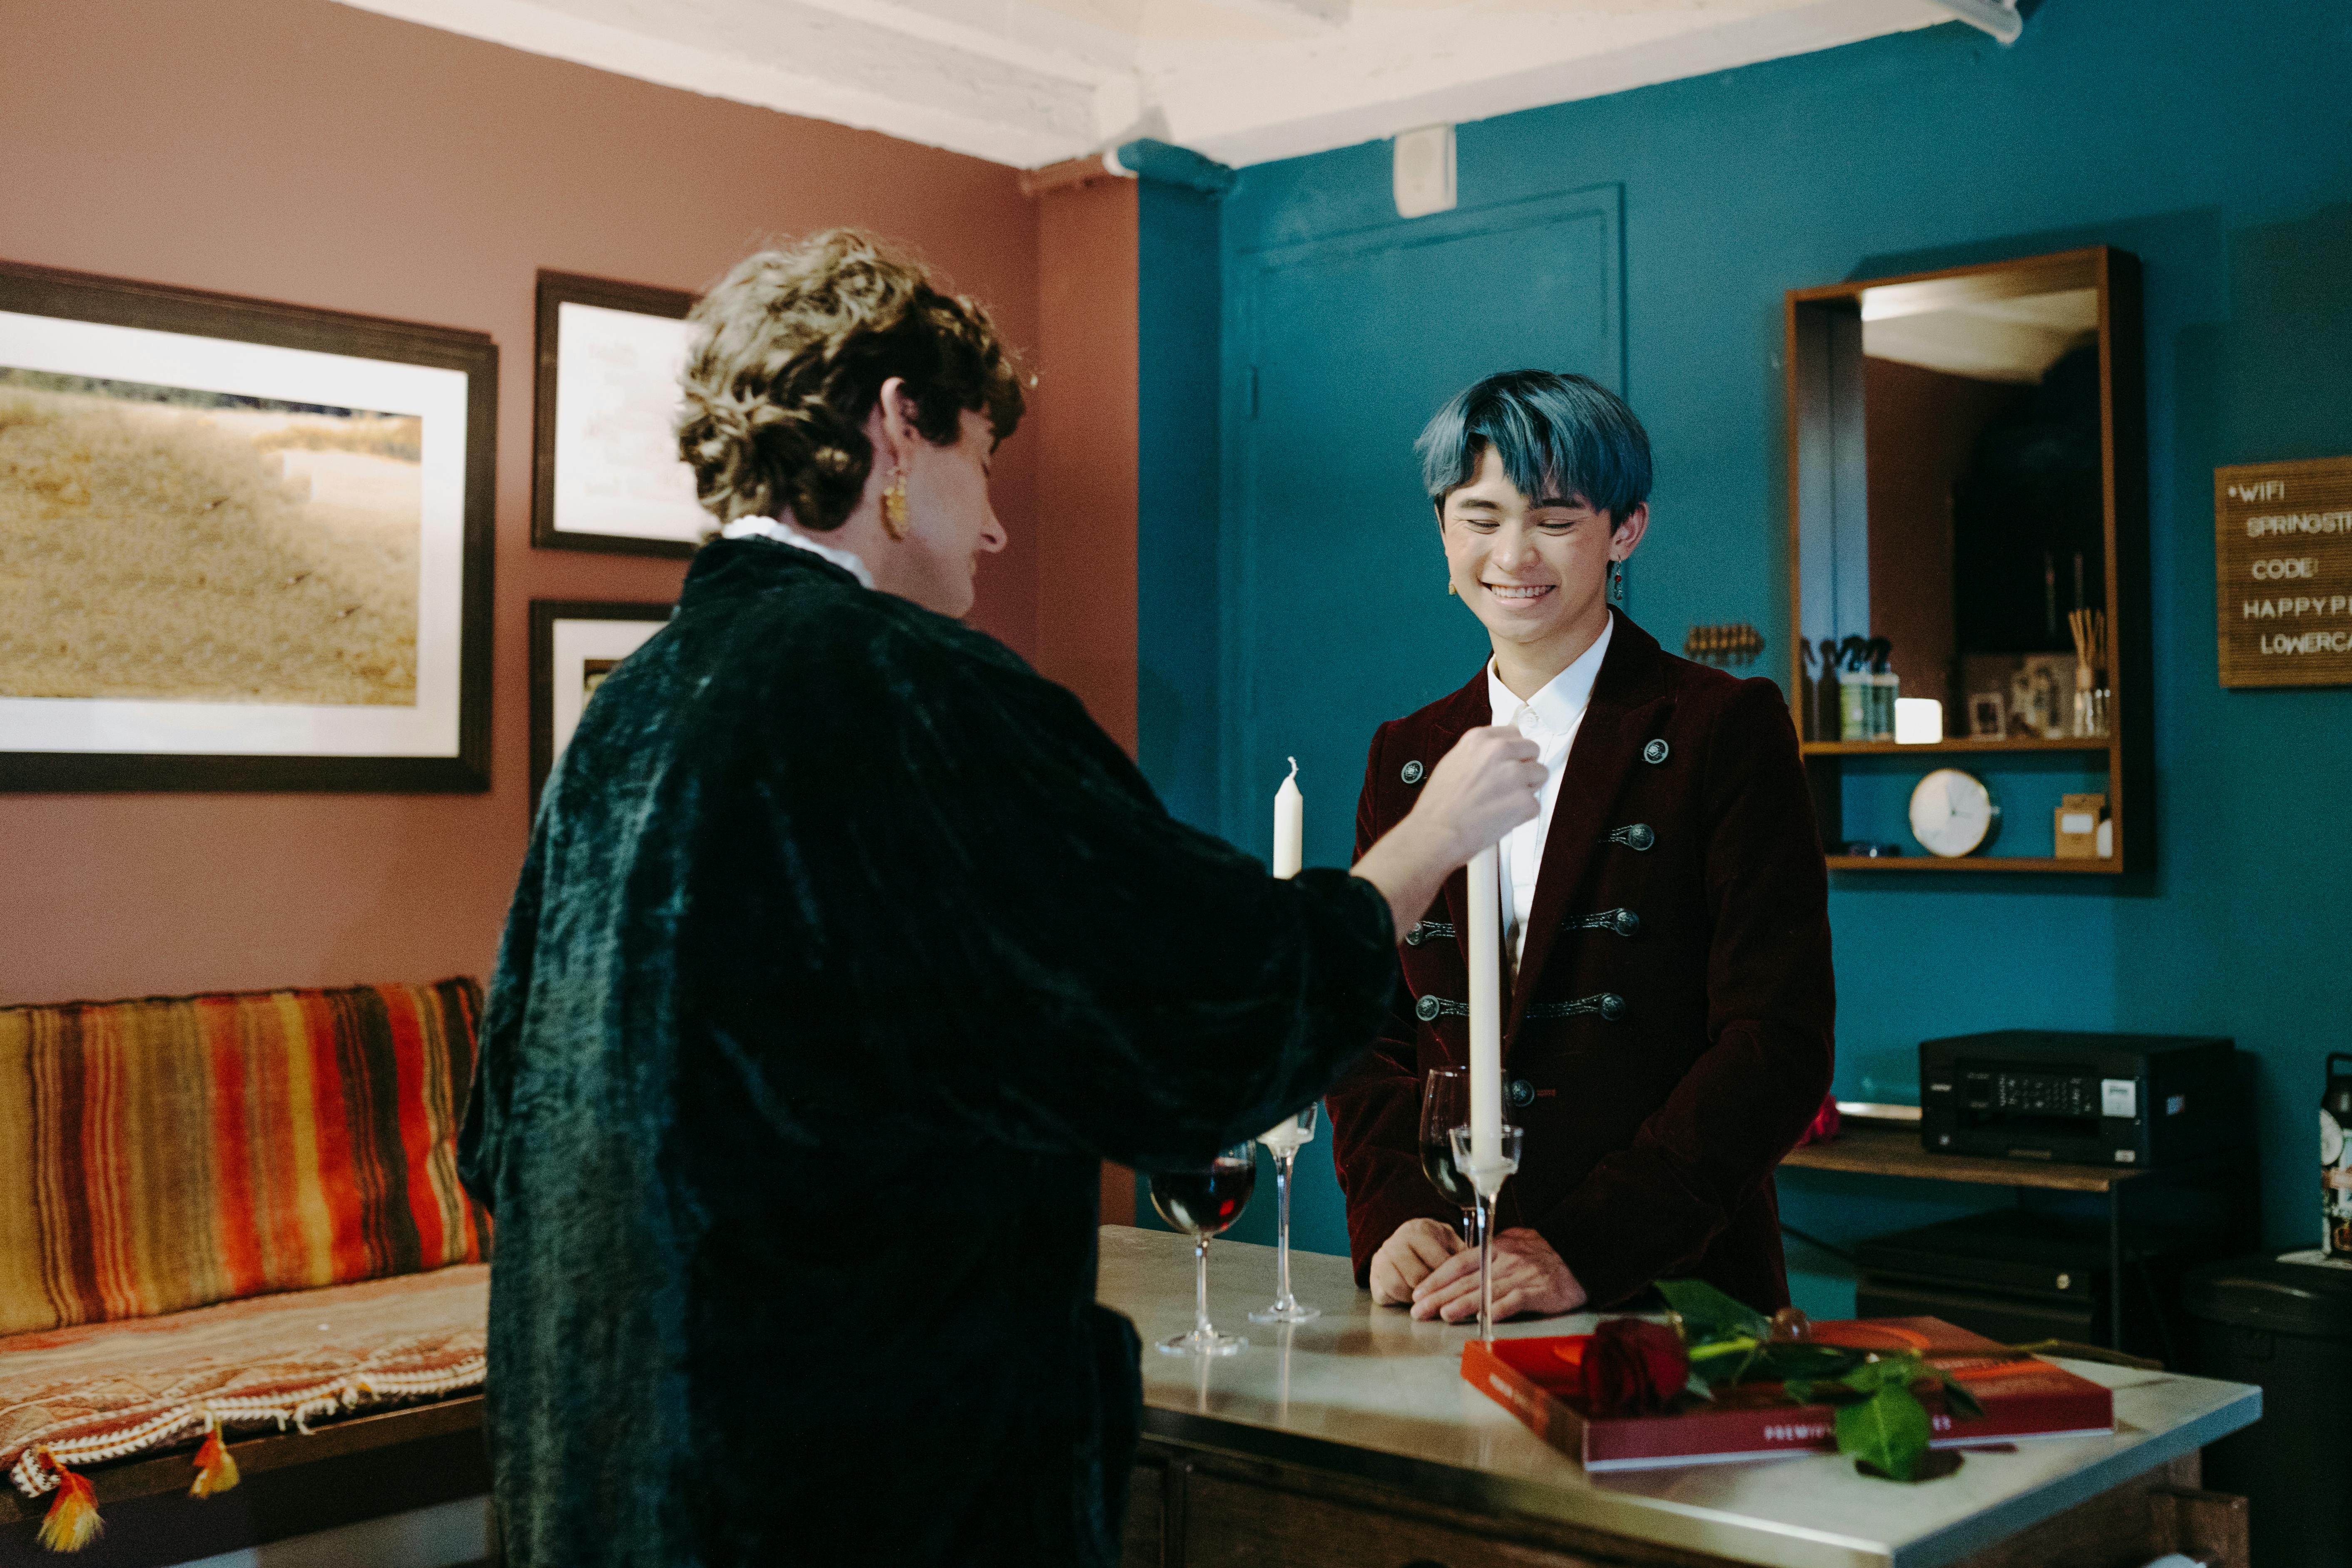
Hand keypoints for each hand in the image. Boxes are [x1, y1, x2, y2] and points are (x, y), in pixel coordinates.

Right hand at [1351, 726, 1542, 937]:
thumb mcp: (1453, 763)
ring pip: (1541, 774)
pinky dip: (1523, 814)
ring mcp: (1515, 775)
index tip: (1509, 762)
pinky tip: (1501, 818)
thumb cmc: (1439, 805)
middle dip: (1525, 767)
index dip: (1513, 751)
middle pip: (1532, 750)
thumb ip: (1479, 754)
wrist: (1436, 833)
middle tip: (1508, 785)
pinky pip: (1536, 804)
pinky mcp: (1524, 800)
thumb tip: (1497, 754)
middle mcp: (1499, 751)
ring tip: (1503, 803)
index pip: (1515, 733)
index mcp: (1480, 739)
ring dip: (1528, 789)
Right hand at [1368, 1217, 1463, 1305]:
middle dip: (1433, 1291)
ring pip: (1398, 1287)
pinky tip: (1410, 1298)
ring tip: (1426, 1297)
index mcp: (1417, 1231)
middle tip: (1443, 1296)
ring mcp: (1381, 1259)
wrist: (1405, 1242)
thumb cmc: (1433, 1246)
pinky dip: (1399, 1300)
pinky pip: (1385, 1295)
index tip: (1459, 1287)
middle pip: (1416, 1277)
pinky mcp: (1373, 1277)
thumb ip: (1462, 1255)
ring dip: (1414, 1298)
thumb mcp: (1450, 1243)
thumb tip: (1478, 1272)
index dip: (1450, 1278)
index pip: (1436, 1261)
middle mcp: (1395, 1242)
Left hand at [1408, 1227, 1586, 1322]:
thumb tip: (1462, 1266)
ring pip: (1485, 1290)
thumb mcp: (1513, 1246)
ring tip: (1441, 1314)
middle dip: (1438, 1295)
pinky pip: (1515, 1300)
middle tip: (1418, 1310)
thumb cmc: (1544, 1255)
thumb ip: (1489, 1256)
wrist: (1581, 1255)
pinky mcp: (1539, 1290)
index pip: (1458, 1263)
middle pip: (1465, 1279)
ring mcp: (1521, 1274)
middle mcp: (1504, 1260)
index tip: (1417, 1292)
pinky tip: (1482, 1318)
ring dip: (1461, 1303)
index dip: (1436, 1278)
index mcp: (1495, 1248)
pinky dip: (1498, 1308)